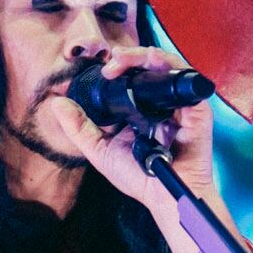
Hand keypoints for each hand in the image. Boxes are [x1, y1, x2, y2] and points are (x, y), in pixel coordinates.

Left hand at [49, 46, 217, 218]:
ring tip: (124, 58)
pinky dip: (169, 65)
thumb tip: (57, 103)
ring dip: (145, 55)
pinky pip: (186, 78)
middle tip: (111, 61)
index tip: (102, 69)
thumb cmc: (138, 177)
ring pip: (166, 65)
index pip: (131, 77)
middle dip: (129, 57)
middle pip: (148, 67)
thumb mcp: (100, 150)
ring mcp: (178, 105)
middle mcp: (160, 104)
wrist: (163, 197)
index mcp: (140, 110)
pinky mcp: (195, 108)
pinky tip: (153, 62)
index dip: (118, 67)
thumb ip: (79, 127)